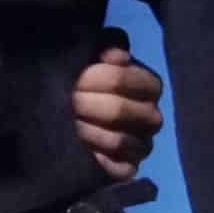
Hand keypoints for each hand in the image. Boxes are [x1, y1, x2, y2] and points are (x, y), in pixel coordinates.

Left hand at [72, 38, 163, 175]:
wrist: (61, 114)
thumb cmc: (83, 79)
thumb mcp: (93, 53)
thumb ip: (106, 43)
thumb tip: (115, 56)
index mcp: (150, 86)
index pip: (134, 81)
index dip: (103, 79)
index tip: (77, 80)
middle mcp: (152, 117)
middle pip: (119, 111)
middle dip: (86, 105)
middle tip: (67, 102)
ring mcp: (143, 145)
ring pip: (117, 140)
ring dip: (85, 131)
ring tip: (68, 124)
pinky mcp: (130, 170)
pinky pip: (120, 169)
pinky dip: (97, 159)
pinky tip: (81, 149)